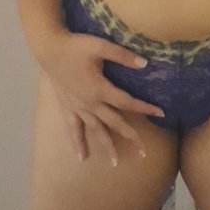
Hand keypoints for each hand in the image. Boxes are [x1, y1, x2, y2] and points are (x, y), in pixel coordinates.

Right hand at [40, 30, 163, 164]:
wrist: (49, 50)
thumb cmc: (76, 46)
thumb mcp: (100, 46)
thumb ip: (122, 56)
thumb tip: (145, 64)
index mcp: (100, 89)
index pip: (127, 102)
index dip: (144, 108)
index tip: (160, 114)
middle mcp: (90, 103)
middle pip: (114, 123)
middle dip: (130, 137)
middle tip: (143, 152)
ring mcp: (78, 108)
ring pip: (95, 130)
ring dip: (106, 146)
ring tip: (115, 163)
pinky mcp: (67, 108)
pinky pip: (73, 129)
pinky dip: (78, 143)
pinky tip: (81, 157)